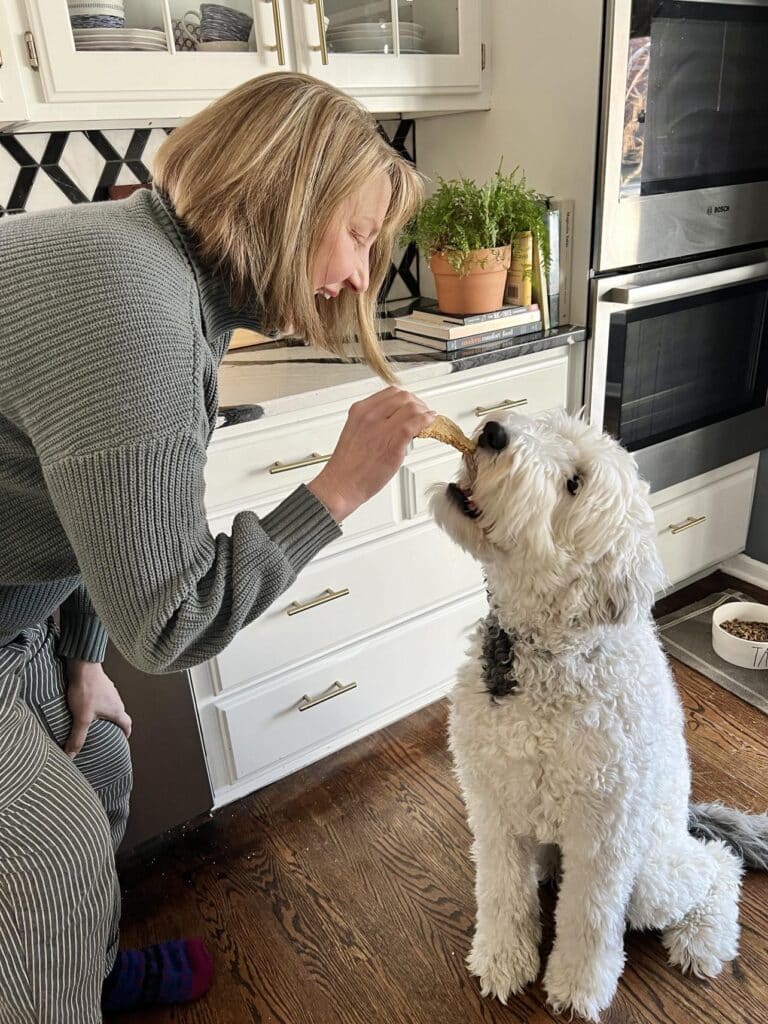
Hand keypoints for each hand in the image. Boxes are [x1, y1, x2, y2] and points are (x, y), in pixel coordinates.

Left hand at [64, 659, 131, 757]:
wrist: (83, 665)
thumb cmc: (87, 690)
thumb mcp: (82, 718)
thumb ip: (77, 737)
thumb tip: (71, 755)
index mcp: (117, 710)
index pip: (127, 725)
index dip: (126, 734)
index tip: (123, 739)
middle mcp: (116, 700)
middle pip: (119, 715)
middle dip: (114, 725)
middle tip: (107, 733)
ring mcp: (109, 691)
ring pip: (110, 705)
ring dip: (105, 714)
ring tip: (93, 720)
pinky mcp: (100, 684)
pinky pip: (101, 697)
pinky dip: (97, 704)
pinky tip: (85, 705)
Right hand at [309, 387, 435, 521]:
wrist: (341, 484)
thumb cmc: (347, 466)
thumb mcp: (356, 432)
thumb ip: (373, 422)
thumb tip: (394, 419)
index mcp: (360, 411)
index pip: (390, 392)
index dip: (406, 398)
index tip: (411, 406)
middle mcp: (370, 416)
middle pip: (403, 397)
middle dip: (417, 403)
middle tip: (422, 413)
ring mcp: (382, 428)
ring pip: (412, 408)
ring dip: (424, 412)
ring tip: (428, 420)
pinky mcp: (393, 443)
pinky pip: (416, 423)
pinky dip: (427, 421)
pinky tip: (430, 423)